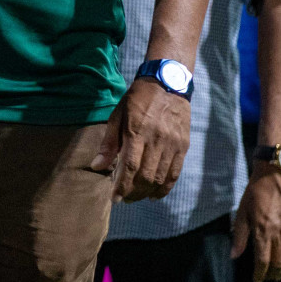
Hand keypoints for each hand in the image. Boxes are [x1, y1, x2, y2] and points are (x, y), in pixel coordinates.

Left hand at [88, 79, 189, 202]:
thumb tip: (97, 166)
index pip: (130, 166)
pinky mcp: (183, 146)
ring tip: (136, 197)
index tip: (115, 198)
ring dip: (147, 192)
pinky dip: (165, 187)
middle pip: (146, 176)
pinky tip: (155, 195)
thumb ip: (108, 143)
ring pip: (160, 177)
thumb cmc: (137, 99)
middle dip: (134, 192)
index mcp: (137, 131)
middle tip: (124, 199)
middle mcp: (157, 139)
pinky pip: (175, 173)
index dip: (122, 186)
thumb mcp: (117, 115)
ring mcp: (172, 144)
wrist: (168, 83)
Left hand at [232, 168, 280, 281]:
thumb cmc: (256, 191)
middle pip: (279, 262)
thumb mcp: (242, 211)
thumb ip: (240, 235)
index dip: (260, 274)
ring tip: (278, 275)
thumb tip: (234, 255)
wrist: (278, 174)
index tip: (256, 280)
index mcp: (263, 229)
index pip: (263, 260)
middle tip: (267, 278)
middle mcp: (280, 232)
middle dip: (272, 274)